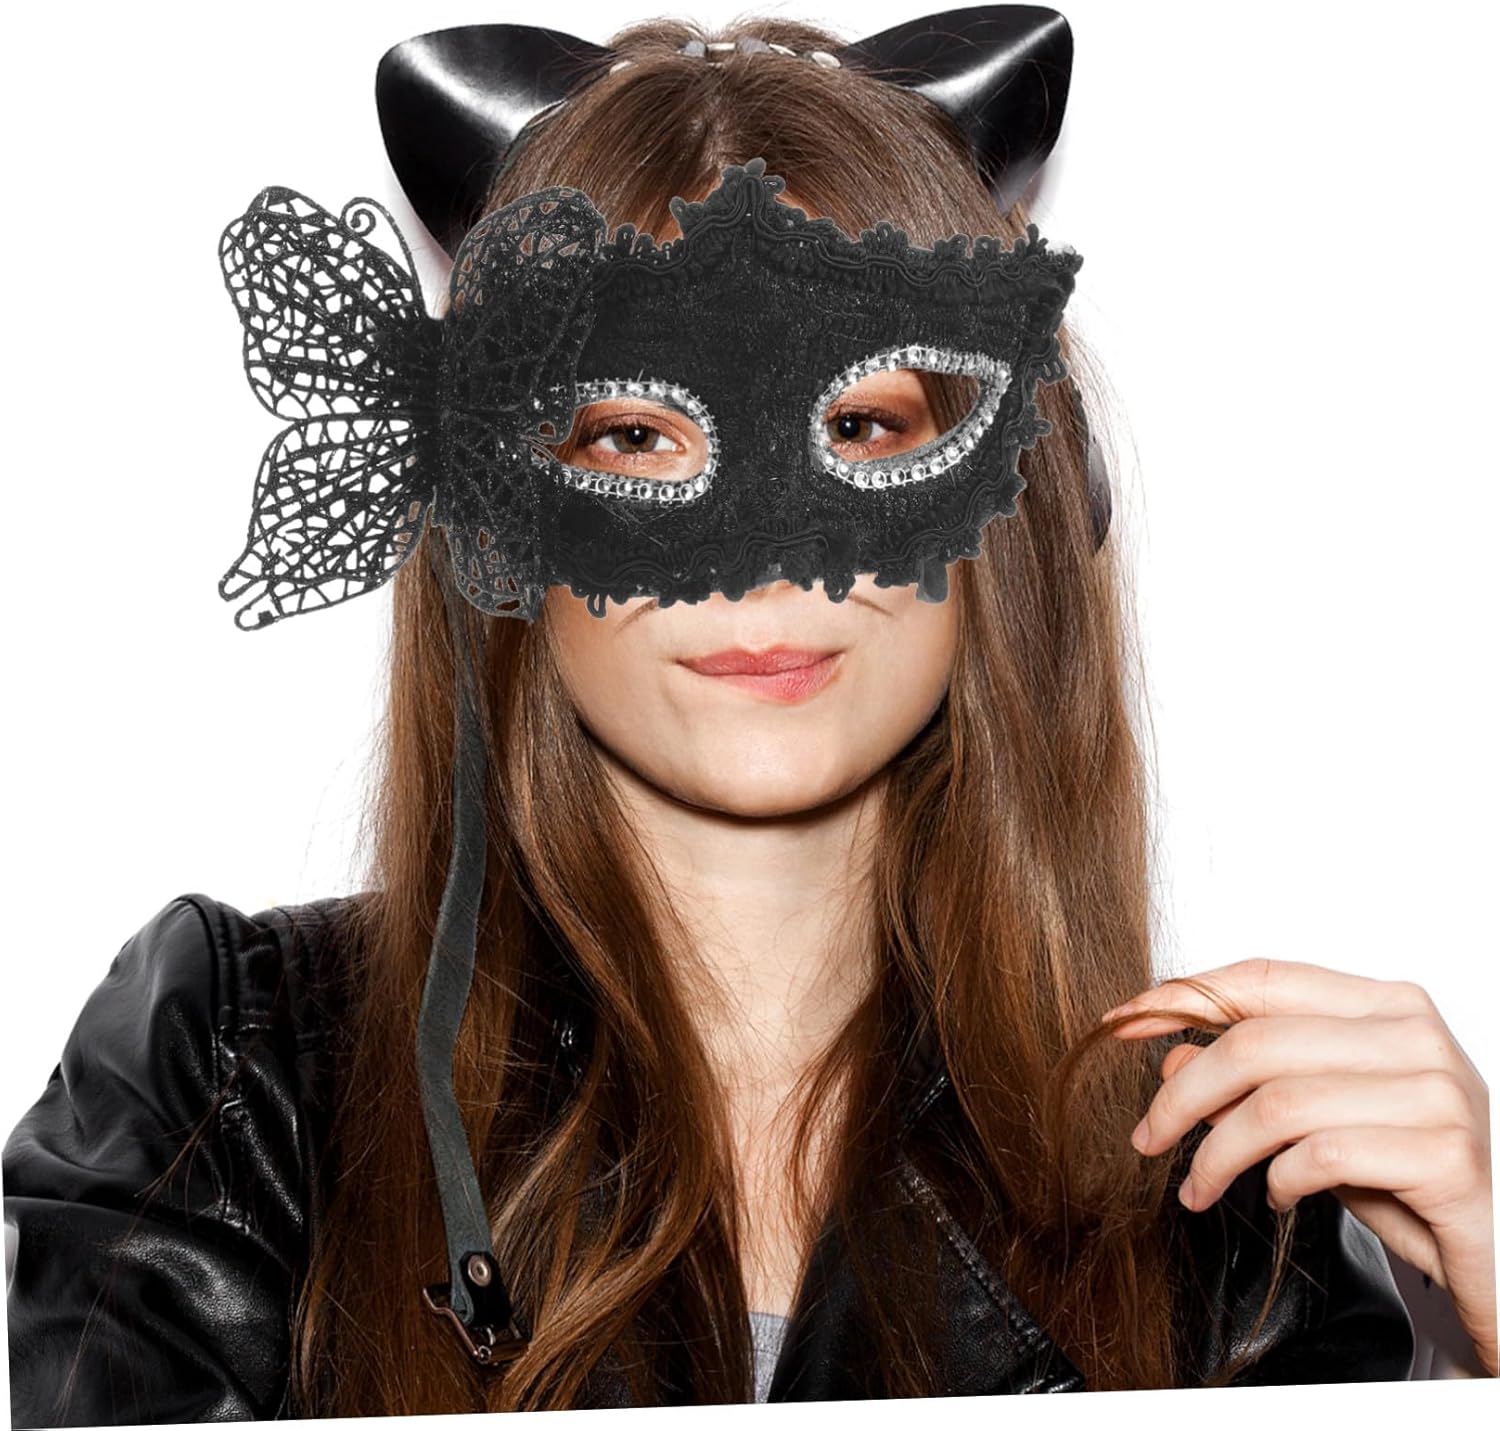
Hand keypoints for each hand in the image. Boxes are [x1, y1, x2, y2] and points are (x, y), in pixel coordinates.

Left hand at [1101, 958, 1495, 1375]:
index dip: (1184, 996)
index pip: (1262, 978)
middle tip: (1148, 1137)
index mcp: (1385, 1003)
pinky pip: (1321, 1156)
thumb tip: (1173, 1054)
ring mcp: (1437, 1092)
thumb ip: (1251, 1079)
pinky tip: (1280, 1198)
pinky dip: (1279, 1182)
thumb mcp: (1316, 1118)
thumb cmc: (1409, 1173)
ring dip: (1216, 1153)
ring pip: (1277, 1103)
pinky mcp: (1446, 1157)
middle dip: (1183, 1095)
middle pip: (1256, 1043)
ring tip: (1199, 1187)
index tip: (1123, 1021)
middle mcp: (1415, 1034)